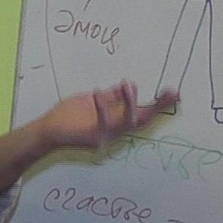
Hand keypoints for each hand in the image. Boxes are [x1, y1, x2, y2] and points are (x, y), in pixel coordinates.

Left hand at [37, 81, 178, 150]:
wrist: (47, 131)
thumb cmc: (68, 116)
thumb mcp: (93, 101)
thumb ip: (110, 97)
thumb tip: (129, 85)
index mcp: (117, 122)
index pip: (142, 112)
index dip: (159, 104)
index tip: (174, 92)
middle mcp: (116, 132)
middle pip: (142, 120)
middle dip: (158, 107)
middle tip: (171, 93)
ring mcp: (106, 137)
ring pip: (127, 123)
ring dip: (130, 103)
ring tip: (129, 84)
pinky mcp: (93, 138)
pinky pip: (103, 123)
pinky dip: (102, 107)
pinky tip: (98, 92)